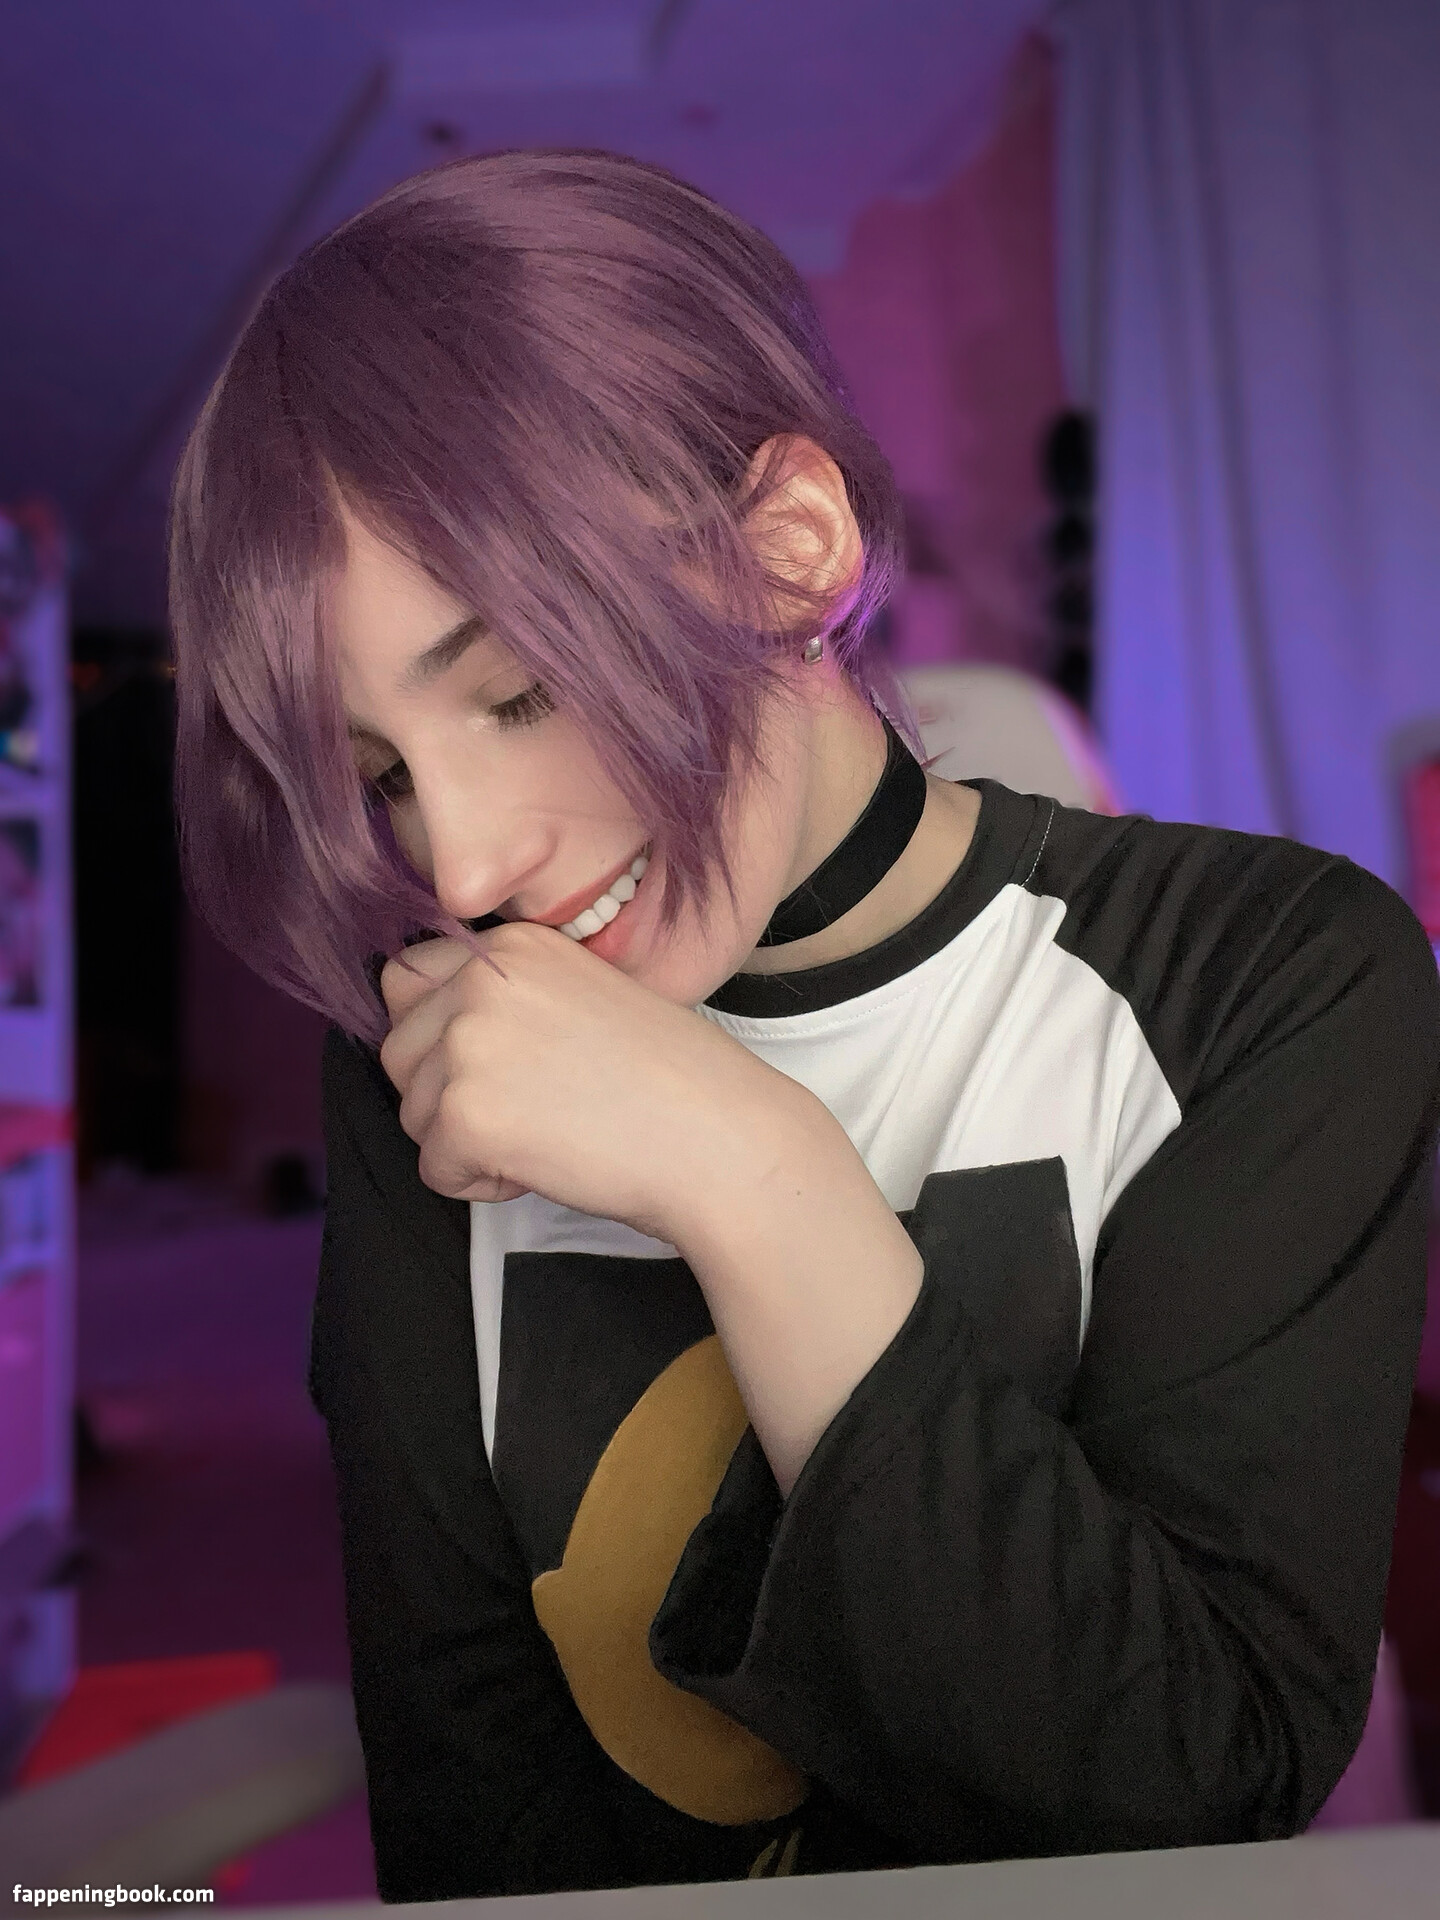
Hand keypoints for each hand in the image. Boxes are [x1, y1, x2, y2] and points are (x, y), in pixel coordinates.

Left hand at [377, 922, 803, 1241]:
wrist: (718, 1138)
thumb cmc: (672, 1082)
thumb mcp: (582, 998)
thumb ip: (508, 998)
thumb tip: (429, 1029)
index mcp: (512, 946)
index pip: (406, 980)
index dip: (437, 1037)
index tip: (495, 1067)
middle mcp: (481, 981)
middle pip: (397, 1051)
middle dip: (445, 1095)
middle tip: (529, 1109)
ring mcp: (467, 1044)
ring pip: (412, 1112)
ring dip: (466, 1142)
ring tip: (548, 1133)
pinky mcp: (464, 1113)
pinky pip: (434, 1168)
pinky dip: (483, 1184)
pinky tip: (547, 1162)